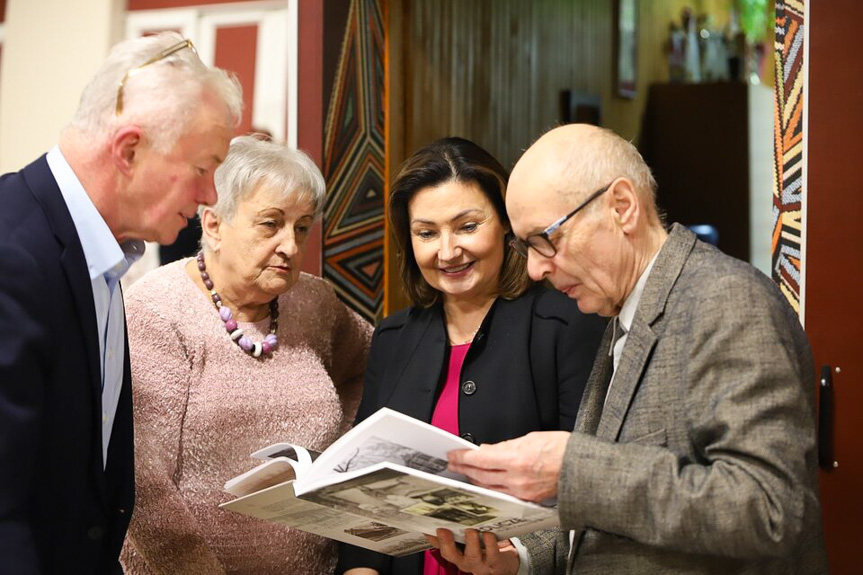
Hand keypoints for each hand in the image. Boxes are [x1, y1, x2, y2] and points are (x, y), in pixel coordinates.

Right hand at [426, 528, 518, 574]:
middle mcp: (464, 560)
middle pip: (450, 554)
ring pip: (471, 555)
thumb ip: (458, 525)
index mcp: (456, 552)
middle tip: (443, 529)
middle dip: (445, 541)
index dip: (431, 537)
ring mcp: (479, 563)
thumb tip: (451, 506)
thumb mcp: (469, 537)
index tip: (426, 526)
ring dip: (470, 541)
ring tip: (470, 530)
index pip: (439, 544)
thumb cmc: (486, 546)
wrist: (506, 565)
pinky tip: (488, 533)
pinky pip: (492, 554)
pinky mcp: (494, 563)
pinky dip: (490, 543)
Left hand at [447, 431, 569, 501]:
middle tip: (453, 464)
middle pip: (481, 476)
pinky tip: (486, 482)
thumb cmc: (562, 449)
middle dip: (464, 469)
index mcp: (516, 459)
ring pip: (490, 487)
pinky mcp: (528, 499)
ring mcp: (522, 491)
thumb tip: (488, 450)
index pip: (479, 460)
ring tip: (466, 473)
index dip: (462, 458)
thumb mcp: (530, 438)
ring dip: (475, 480)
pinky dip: (492, 487)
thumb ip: (505, 446)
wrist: (582, 467)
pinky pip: (503, 494)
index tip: (453, 455)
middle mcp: (517, 478)